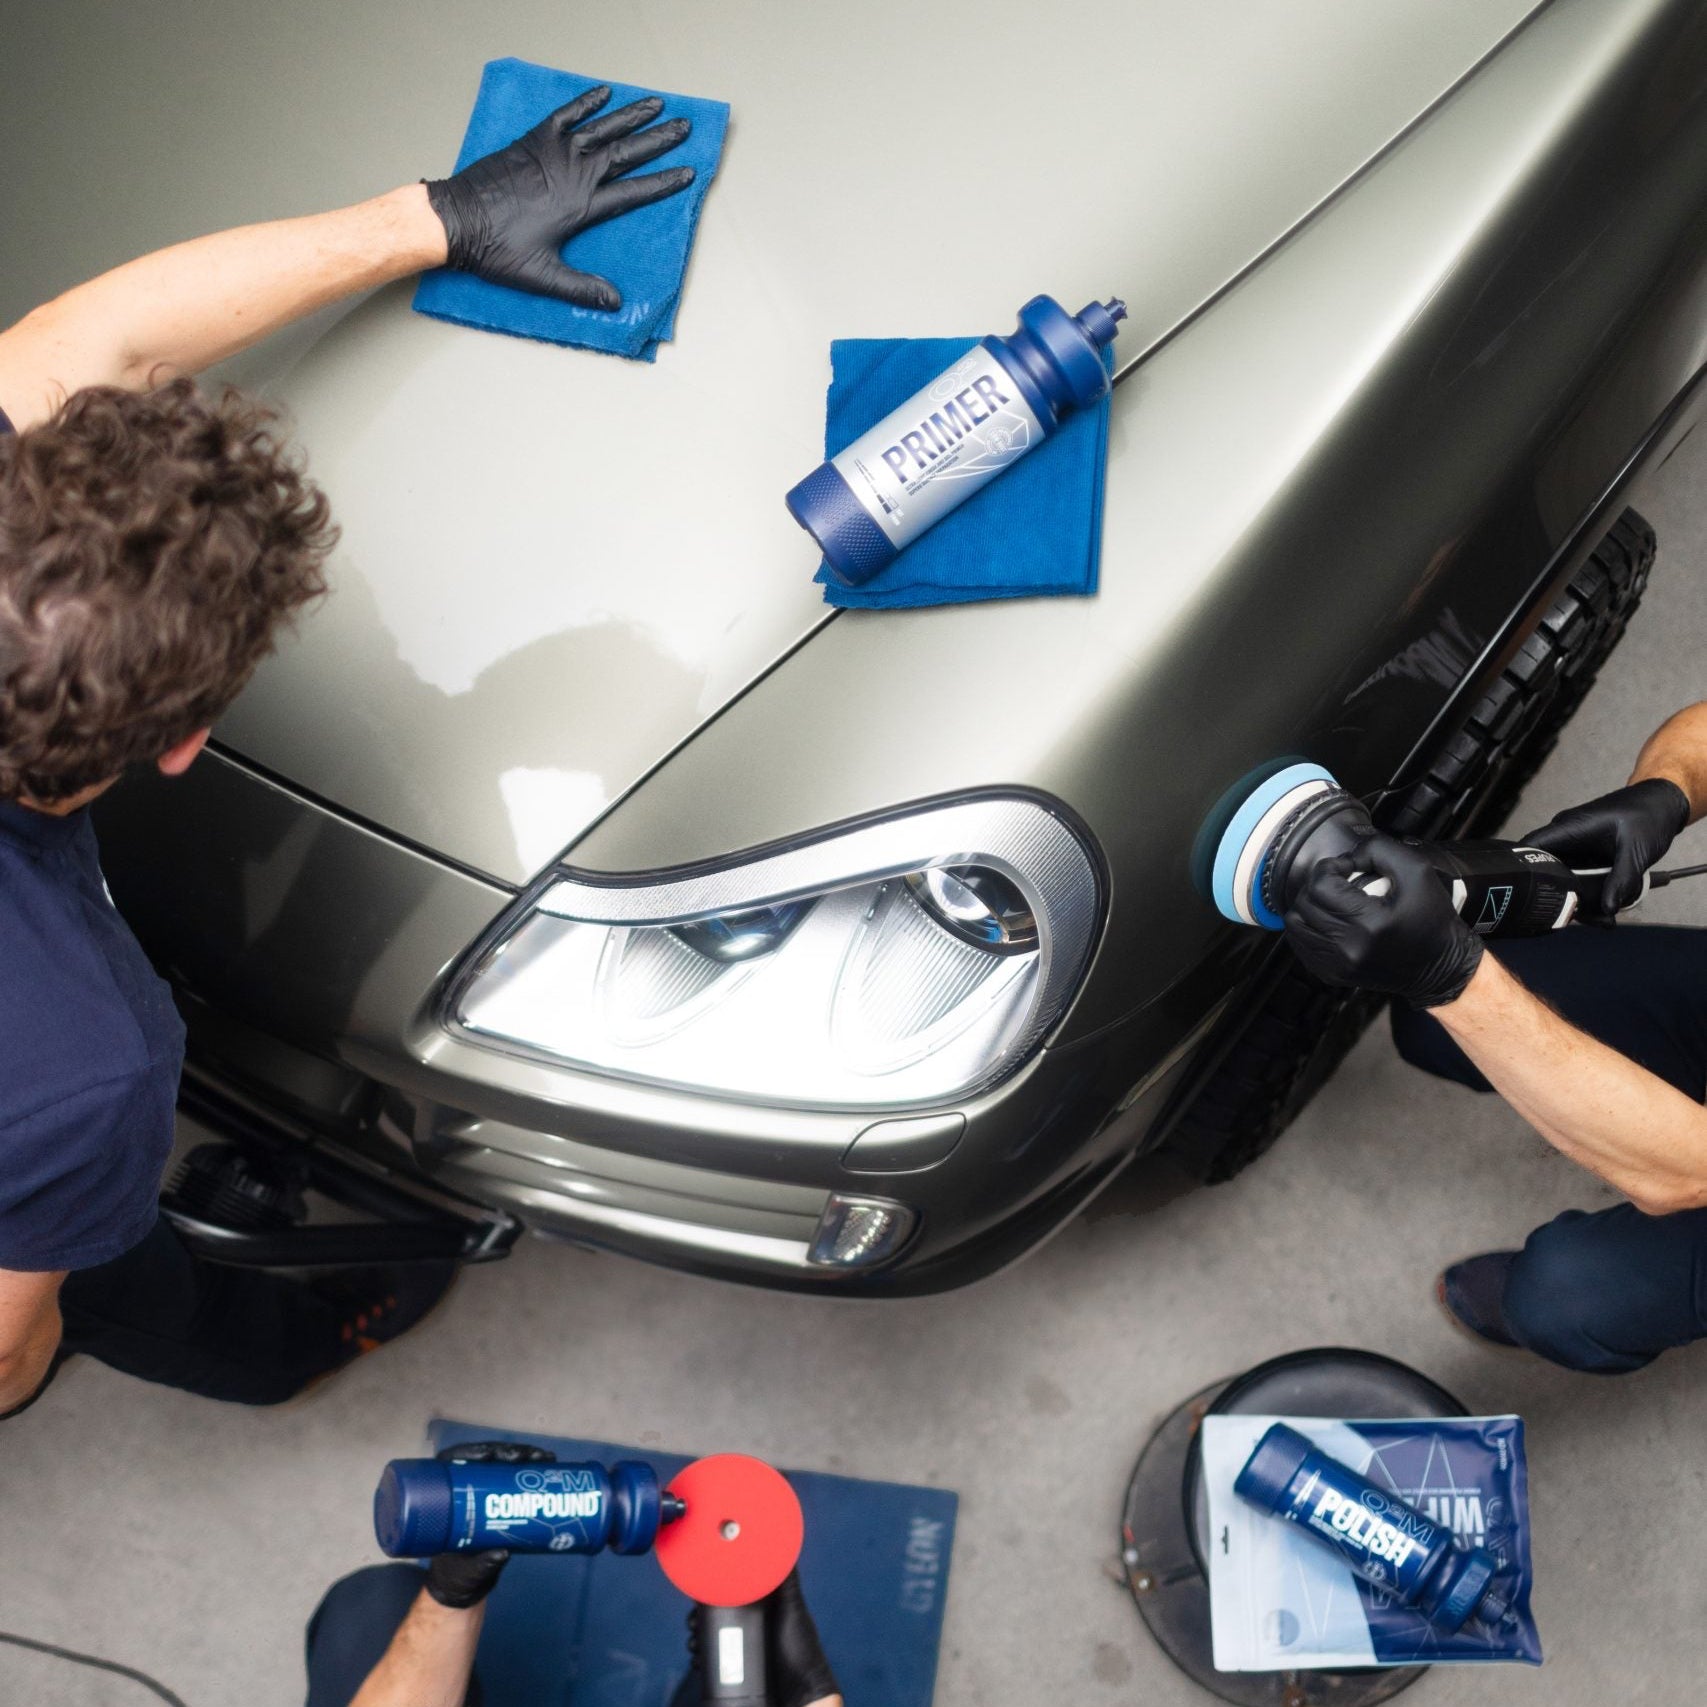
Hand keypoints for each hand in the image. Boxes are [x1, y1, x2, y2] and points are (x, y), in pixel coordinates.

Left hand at [423, 1440, 556, 1608]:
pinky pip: (513, 1478)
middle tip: (529, 1456)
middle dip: (507, 1453)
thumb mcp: (468, 1572)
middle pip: (483, 1460)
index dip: (470, 1454)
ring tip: (544, 1458)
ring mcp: (483, 1493)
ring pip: (501, 1465)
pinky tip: (546, 1466)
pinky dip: (530, 1470)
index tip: (489, 1455)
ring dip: (523, 1457)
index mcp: (446, 1503)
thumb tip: (502, 1551)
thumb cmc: (457, 1576)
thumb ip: (483, 1564)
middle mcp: (463, 1491)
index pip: (454, 1466)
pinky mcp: (500, 1499)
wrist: (465, 1584)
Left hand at [425, 86, 693, 309]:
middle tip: (683, 127)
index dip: (662, 184)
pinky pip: (566, 115)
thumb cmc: (497, 250)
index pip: (633, 193)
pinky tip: (604, 94)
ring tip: (656, 103)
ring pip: (602, 128)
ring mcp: (554, 152)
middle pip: (625, 153)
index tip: (686, 173)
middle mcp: (574, 174)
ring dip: (631, 115)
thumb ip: (581, 289)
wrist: (458, 219)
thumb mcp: (542, 277)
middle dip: (658, 140)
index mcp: (581, 207)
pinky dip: (586, 103)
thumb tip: (614, 302)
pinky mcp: (533, 140)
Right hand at [685, 1571, 840, 1706]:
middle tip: (693, 1624)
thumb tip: (782, 1544)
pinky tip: (698, 1658)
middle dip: (699, 1618)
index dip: (713, 1591)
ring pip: (711, 1637)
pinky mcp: (737, 1668)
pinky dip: (702, 1657)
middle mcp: (750, 1625)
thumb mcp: (794, 1610)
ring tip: (694, 1642)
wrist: (801, 1692)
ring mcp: (743, 1647)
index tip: (700, 1591)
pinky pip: (713, 1660)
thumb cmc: (803, 1652)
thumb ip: (787, 1581)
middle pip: (715, 1616)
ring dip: (698, 1638)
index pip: (730, 1593)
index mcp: (761, 1607)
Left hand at [1285, 833, 1483, 1008]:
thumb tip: (1348, 855)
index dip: (1330, 867)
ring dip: (1308, 904)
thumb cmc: (1433, 921)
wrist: (1441, 966)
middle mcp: (1349, 948)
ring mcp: (1338, 965)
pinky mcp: (1333, 974)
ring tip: (1332, 900)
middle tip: (1341, 881)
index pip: (1321, 885)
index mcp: (1370, 924)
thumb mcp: (1417, 871)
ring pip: (1295, 925)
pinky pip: (1300, 945)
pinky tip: (1328, 919)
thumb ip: (1380, 850)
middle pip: (1305, 902)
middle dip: (1319, 884)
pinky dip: (1308, 927)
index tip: (1348, 867)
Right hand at [1520, 777, 1690, 914]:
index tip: (1528, 896)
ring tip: (1598, 915)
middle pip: (1545, 868)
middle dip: (1556, 894)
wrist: (1663, 804)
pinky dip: (1587, 890)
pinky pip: (1578, 874)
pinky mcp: (1585, 853)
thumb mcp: (1635, 852)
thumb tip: (1607, 908)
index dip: (1523, 871)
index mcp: (1570, 828)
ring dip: (1575, 895)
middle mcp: (1566, 836)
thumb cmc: (1648, 815)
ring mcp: (1575, 845)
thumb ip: (1621, 881)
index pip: (1531, 847)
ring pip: (1562, 875)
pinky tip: (1602, 905)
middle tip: (1574, 916)